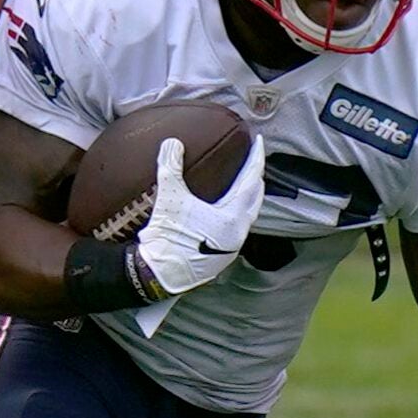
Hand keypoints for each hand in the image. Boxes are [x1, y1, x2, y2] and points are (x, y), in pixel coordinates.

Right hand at [132, 134, 263, 295]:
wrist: (158, 274)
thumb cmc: (168, 238)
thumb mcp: (169, 197)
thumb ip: (171, 167)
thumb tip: (172, 143)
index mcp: (232, 217)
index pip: (251, 180)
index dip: (256, 159)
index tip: (259, 143)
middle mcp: (238, 233)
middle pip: (255, 199)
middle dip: (255, 178)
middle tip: (252, 162)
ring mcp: (232, 247)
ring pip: (247, 215)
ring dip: (247, 198)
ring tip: (242, 184)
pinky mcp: (222, 256)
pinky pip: (237, 228)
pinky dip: (236, 213)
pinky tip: (225, 210)